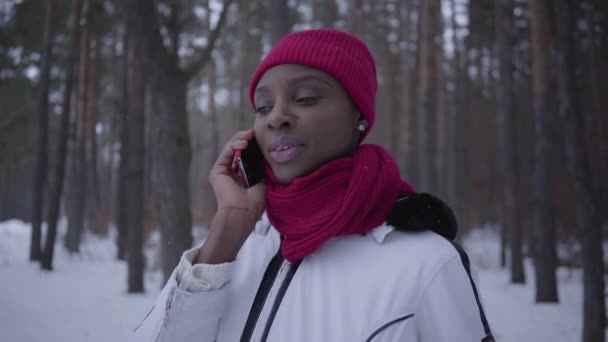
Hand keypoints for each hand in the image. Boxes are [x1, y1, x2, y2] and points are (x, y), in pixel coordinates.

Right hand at [197, 130, 265, 263]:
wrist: (243, 213)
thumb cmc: (254, 203)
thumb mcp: (261, 181)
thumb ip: (260, 167)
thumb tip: (263, 153)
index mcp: (242, 176)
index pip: (247, 156)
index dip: (253, 146)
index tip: (262, 139)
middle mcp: (232, 173)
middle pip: (239, 150)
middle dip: (247, 140)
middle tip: (255, 133)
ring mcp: (224, 171)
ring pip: (232, 149)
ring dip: (241, 139)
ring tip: (250, 135)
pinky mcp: (217, 171)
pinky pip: (226, 153)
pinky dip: (234, 145)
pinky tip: (244, 141)